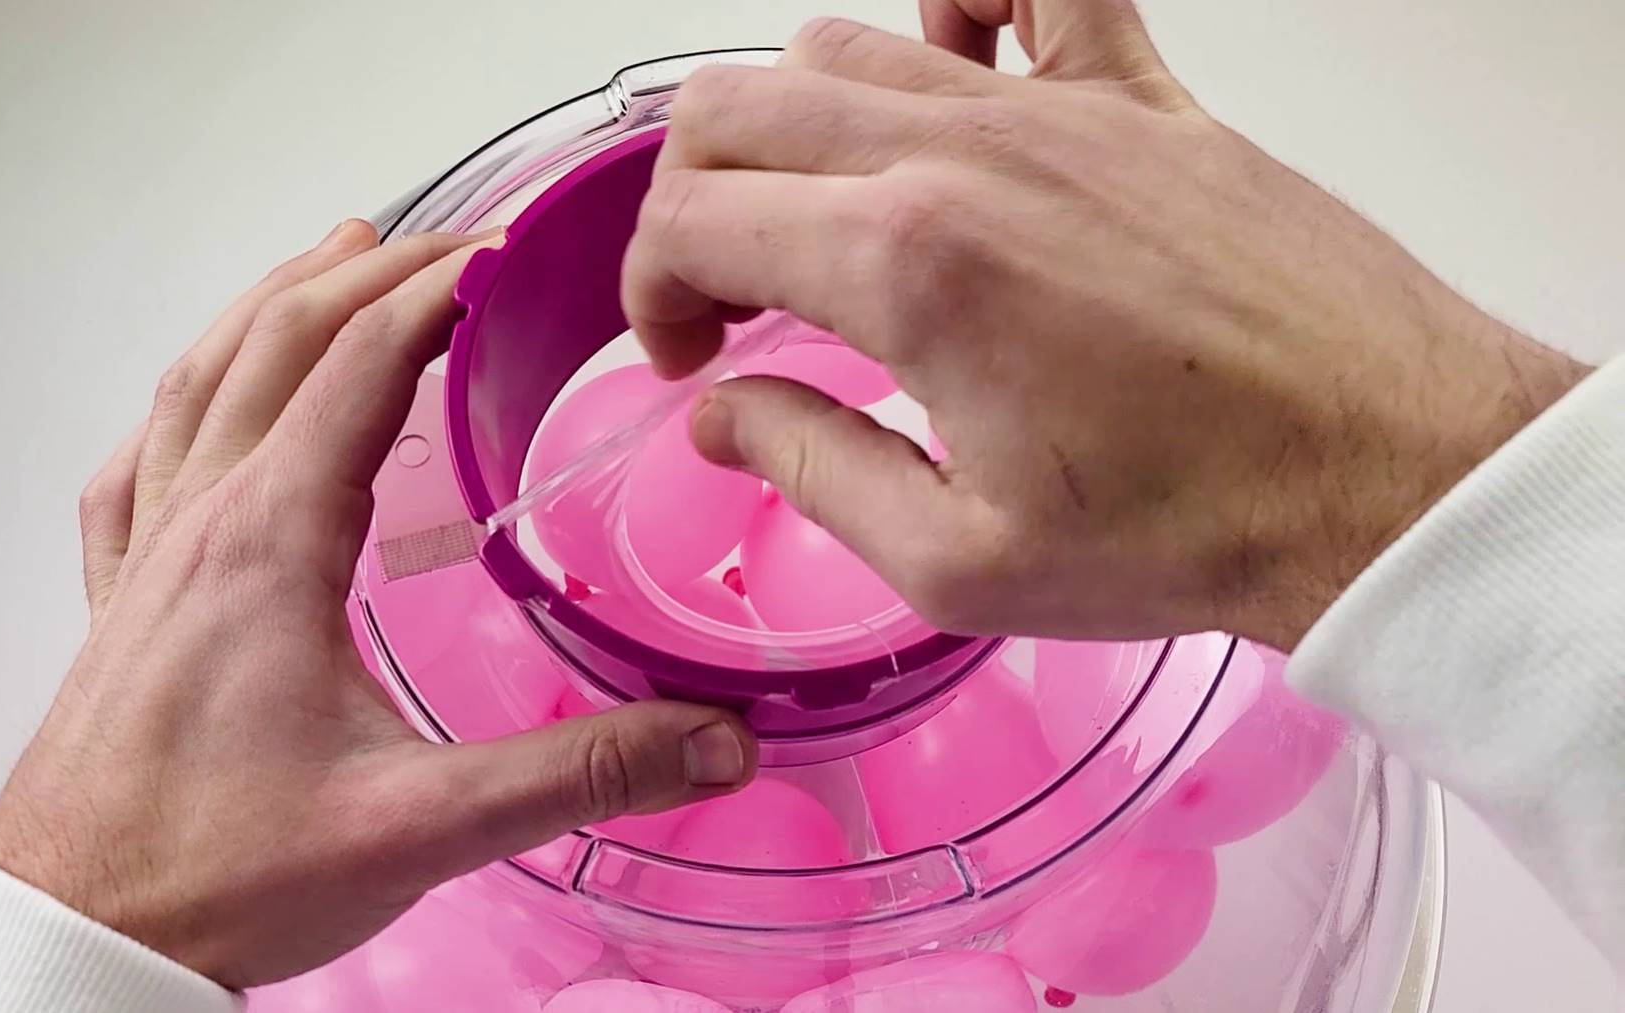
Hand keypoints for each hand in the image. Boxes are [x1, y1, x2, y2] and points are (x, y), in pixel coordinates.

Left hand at [0, 221, 755, 987]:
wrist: (78, 938)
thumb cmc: (219, 875)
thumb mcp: (420, 825)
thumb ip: (578, 773)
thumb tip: (714, 740)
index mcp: (269, 543)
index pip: (357, 365)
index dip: (434, 289)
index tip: (502, 248)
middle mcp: (199, 524)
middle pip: (277, 343)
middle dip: (367, 274)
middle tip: (447, 241)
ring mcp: (146, 558)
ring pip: (198, 384)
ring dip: (270, 307)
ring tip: (330, 258)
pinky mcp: (121, 606)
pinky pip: (135, 470)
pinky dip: (179, 407)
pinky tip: (193, 410)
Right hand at [621, 6, 1588, 649]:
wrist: (1380, 473)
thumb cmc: (1192, 524)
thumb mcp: (956, 560)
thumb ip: (809, 466)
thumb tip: (722, 414)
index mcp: (905, 265)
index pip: (693, 219)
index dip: (654, 294)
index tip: (692, 359)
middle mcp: (964, 155)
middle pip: (736, 108)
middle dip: (691, 202)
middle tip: (730, 295)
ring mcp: (1055, 110)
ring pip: (842, 45)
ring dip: (788, 127)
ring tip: (819, 221)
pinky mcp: (1141, 97)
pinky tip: (950, 61)